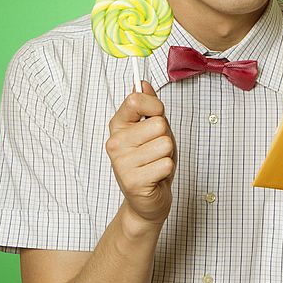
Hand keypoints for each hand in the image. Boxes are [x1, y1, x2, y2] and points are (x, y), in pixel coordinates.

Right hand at [106, 81, 177, 226]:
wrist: (148, 200)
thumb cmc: (152, 161)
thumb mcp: (153, 129)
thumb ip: (149, 106)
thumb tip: (141, 83)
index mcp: (117, 125)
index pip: (136, 100)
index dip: (155, 106)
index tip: (155, 116)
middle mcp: (115, 142)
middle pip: (159, 123)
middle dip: (166, 136)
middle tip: (156, 150)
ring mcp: (121, 163)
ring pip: (165, 144)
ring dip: (167, 155)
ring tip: (156, 163)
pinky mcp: (133, 181)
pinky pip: (166, 164)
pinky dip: (166, 170)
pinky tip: (155, 176)